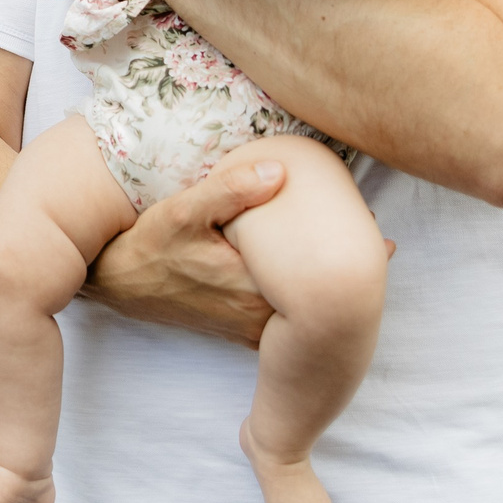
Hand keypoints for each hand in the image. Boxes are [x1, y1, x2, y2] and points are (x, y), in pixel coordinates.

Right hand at [80, 158, 393, 344]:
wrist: (117, 284)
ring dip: (328, 292)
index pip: (314, 277)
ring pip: (303, 315)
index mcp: (250, 285)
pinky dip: (305, 305)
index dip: (350, 258)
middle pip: (316, 301)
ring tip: (363, 263)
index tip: (383, 239)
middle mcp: (255, 314)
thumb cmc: (149, 245)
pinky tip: (315, 283)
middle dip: (348, 276)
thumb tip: (278, 172)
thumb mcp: (181, 210)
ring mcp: (248, 327)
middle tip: (384, 247)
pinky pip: (284, 321)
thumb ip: (228, 190)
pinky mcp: (239, 330)